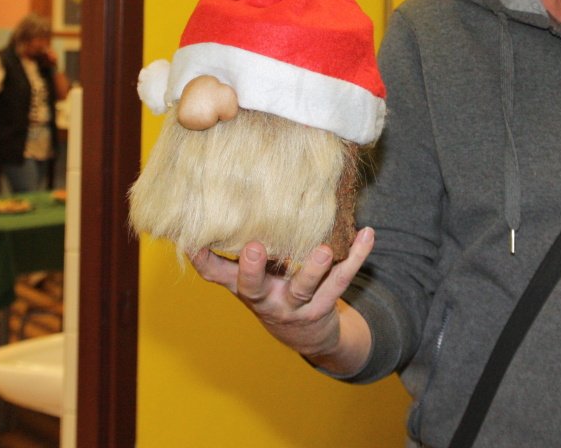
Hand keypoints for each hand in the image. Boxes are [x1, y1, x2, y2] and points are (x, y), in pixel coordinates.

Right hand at [190, 227, 374, 370]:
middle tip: (253, 248)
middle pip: (256, 288)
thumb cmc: (272, 293)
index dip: (205, 261)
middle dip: (253, 269)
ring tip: (323, 249)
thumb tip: (195, 225)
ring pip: (306, 288)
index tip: (193, 242)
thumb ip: (228, 257)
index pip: (219, 276)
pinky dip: (356, 256)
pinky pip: (343, 279)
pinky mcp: (326, 304)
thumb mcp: (247, 281)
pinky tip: (367, 235)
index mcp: (246, 289)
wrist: (307, 335)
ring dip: (315, 269)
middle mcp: (268, 299)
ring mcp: (297, 306)